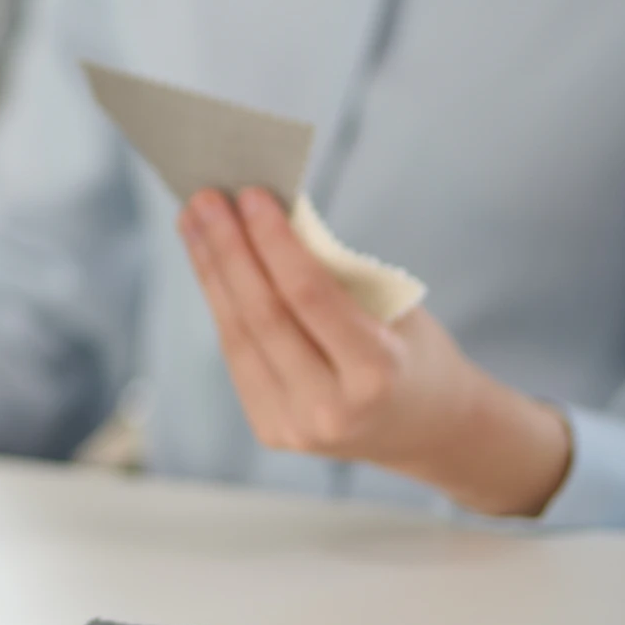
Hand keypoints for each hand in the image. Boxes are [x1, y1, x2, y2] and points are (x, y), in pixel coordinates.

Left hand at [180, 188, 571, 516]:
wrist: (430, 429)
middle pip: (262, 314)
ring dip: (210, 270)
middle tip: (206, 197)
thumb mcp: (393, 308)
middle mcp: (331, 408)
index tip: (250, 195)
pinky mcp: (271, 430)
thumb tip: (263, 217)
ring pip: (237, 334)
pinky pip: (236, 355)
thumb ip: (332, 274)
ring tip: (194, 221)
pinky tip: (208, 263)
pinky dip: (221, 304)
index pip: (308, 294)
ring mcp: (296, 427)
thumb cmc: (414, 353)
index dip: (273, 241)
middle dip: (227, 249)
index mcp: (376, 372)